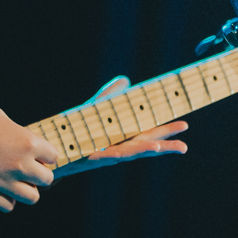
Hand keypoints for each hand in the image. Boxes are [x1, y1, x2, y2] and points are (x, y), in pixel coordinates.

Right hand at [0, 98, 58, 212]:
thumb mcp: (4, 119)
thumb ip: (19, 135)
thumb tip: (24, 144)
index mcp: (27, 143)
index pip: (53, 157)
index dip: (46, 155)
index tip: (39, 155)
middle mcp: (19, 164)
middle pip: (47, 179)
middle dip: (39, 173)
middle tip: (29, 168)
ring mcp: (2, 181)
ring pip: (32, 197)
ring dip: (27, 189)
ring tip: (17, 180)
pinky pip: (7, 206)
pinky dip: (7, 200)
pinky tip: (2, 189)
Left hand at [54, 75, 188, 177]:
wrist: (53, 142)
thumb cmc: (76, 126)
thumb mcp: (97, 106)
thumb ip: (111, 94)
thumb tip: (126, 80)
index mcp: (123, 135)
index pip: (149, 132)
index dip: (166, 130)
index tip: (185, 126)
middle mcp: (117, 146)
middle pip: (145, 145)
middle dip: (164, 145)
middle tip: (184, 146)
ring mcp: (104, 153)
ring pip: (128, 153)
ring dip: (143, 151)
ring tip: (160, 148)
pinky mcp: (88, 157)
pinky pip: (103, 156)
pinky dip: (114, 154)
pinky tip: (120, 153)